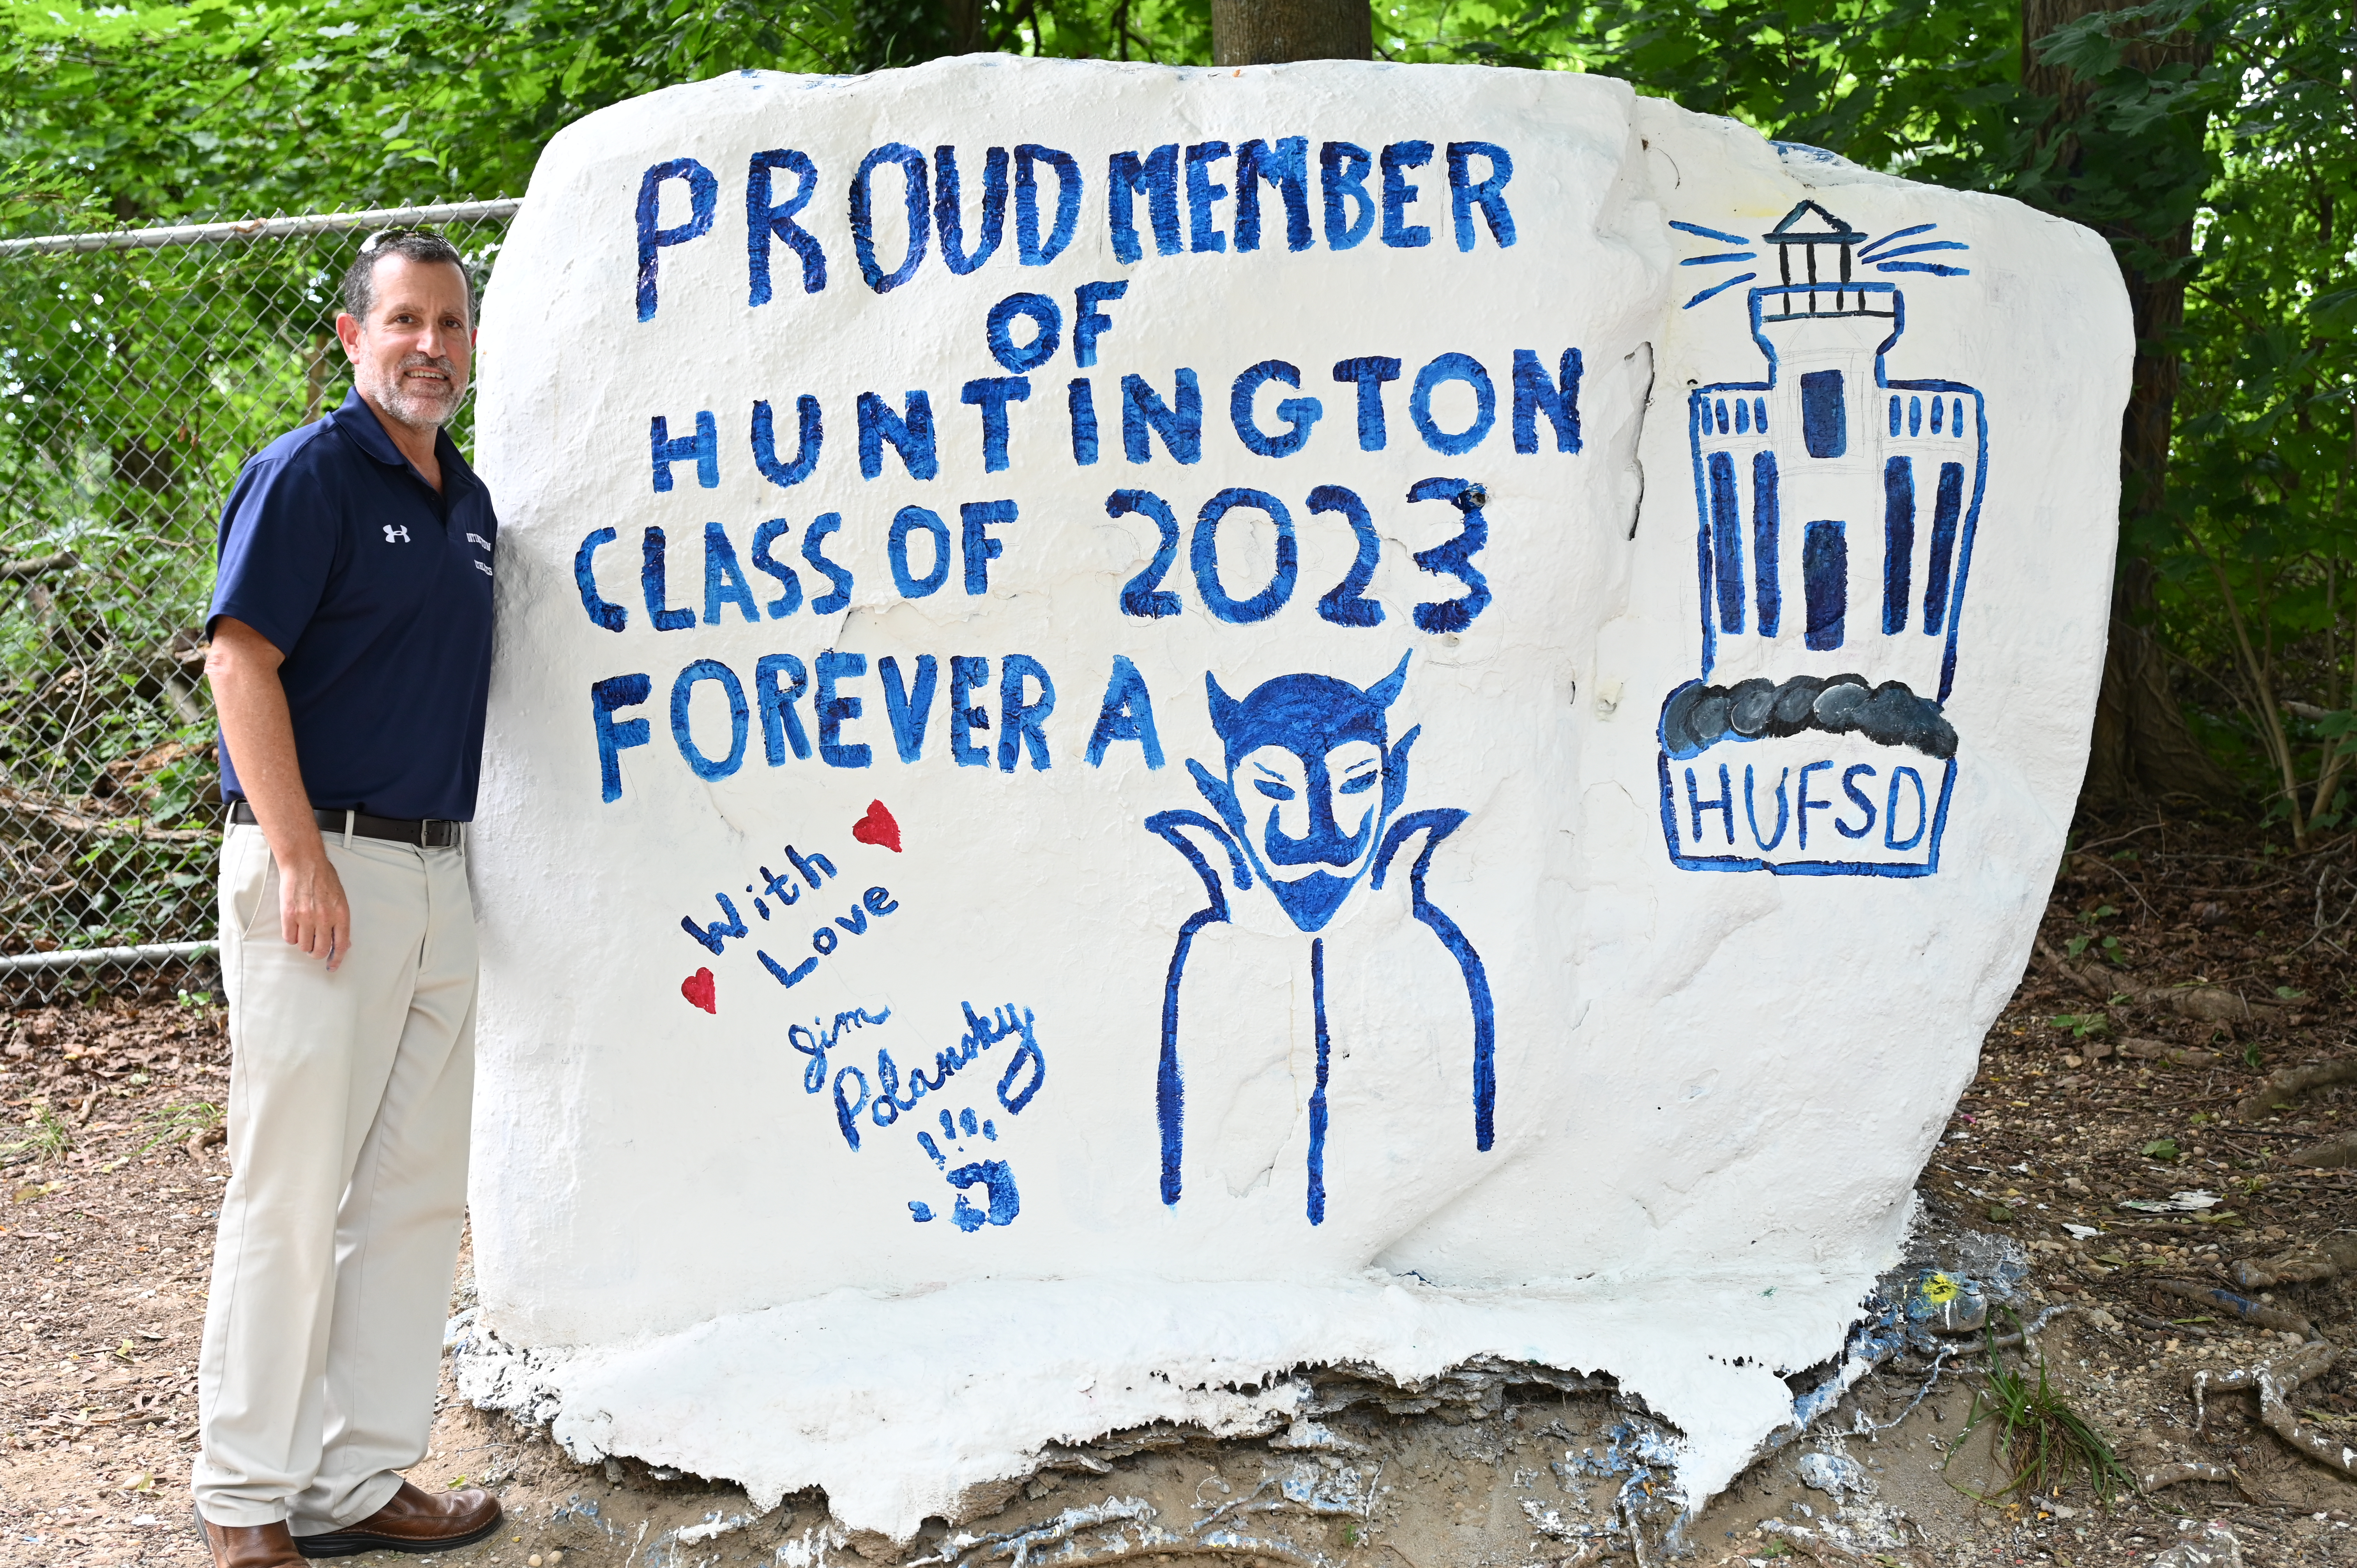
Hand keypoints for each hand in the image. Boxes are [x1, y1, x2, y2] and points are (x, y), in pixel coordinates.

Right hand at [277, 851, 352, 969]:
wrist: (304, 863)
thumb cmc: (324, 878)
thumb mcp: (341, 899)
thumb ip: (341, 921)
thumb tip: (342, 941)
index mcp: (341, 914)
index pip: (341, 945)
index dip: (336, 959)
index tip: (332, 966)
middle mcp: (325, 918)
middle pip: (320, 950)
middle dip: (316, 953)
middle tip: (313, 947)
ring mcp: (306, 917)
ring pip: (303, 946)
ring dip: (303, 943)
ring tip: (303, 931)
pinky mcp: (289, 914)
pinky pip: (289, 938)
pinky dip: (290, 936)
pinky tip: (293, 927)